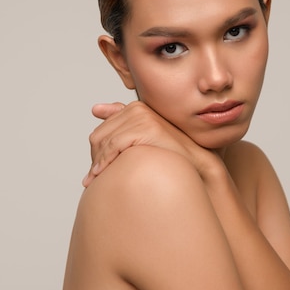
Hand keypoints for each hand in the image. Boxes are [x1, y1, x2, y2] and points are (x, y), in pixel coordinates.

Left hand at [83, 101, 217, 185]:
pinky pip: (115, 145)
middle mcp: (136, 108)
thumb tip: (95, 109)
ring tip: (94, 180)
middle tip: (92, 179)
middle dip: (95, 158)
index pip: (102, 131)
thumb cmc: (172, 153)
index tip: (93, 172)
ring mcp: (142, 116)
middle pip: (99, 135)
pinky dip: (105, 161)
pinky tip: (102, 174)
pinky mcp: (146, 127)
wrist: (196, 163)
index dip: (96, 153)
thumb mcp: (145, 139)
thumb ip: (123, 123)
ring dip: (97, 162)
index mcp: (134, 109)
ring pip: (105, 141)